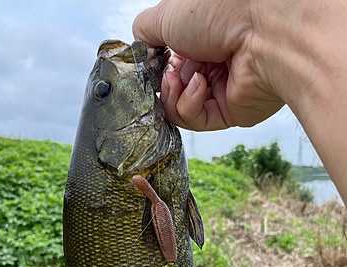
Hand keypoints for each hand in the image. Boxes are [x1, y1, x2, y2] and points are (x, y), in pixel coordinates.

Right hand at [132, 0, 283, 130]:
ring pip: (180, 108)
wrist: (263, 30)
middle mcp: (211, 64)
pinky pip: (197, 120)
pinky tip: (197, 87)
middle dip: (162, 83)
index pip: (167, 63)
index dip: (154, 68)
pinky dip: (189, 106)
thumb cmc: (222, 10)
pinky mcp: (230, 112)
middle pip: (172, 89)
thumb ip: (145, 32)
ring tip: (179, 80)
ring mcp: (220, 89)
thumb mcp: (167, 13)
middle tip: (166, 74)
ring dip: (173, 96)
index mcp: (199, 39)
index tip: (149, 66)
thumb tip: (140, 52)